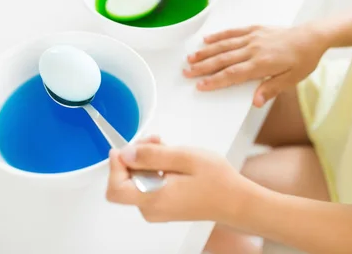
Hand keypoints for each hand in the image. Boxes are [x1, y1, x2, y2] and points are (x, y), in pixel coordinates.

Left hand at [106, 139, 249, 223]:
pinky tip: (171, 161)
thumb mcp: (184, 158)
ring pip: (137, 181)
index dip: (116, 166)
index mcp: (154, 198)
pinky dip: (155, 169)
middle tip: (156, 140)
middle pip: (125, 181)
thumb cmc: (216, 180)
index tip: (127, 147)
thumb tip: (125, 154)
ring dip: (147, 161)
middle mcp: (151, 208)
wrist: (236, 200)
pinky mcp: (163, 205)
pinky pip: (148, 185)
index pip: (115, 188)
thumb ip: (152, 155)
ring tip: (168, 148)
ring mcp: (157, 209)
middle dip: (135, 157)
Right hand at [184, 25, 328, 106]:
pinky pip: (233, 32)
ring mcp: (253, 37)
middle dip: (203, 67)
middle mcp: (254, 49)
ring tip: (190, 58)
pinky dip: (219, 36)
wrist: (312, 37)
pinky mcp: (255, 29)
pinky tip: (207, 40)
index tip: (201, 85)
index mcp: (262, 64)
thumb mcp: (292, 80)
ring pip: (224, 45)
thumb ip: (271, 88)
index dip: (215, 81)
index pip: (232, 74)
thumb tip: (255, 101)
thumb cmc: (304, 59)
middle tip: (187, 72)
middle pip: (223, 59)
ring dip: (206, 52)